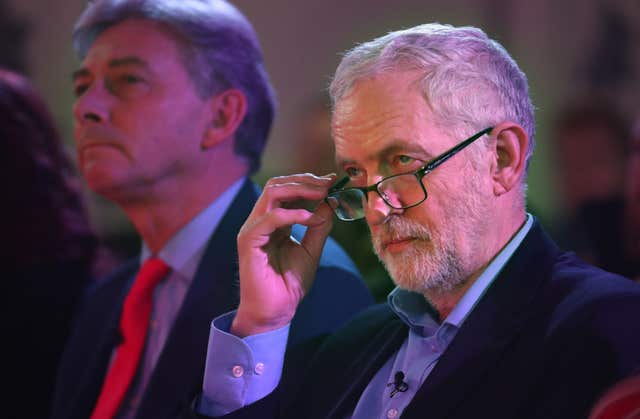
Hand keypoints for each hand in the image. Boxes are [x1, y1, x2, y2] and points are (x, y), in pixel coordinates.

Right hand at [232, 173, 336, 336]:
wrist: (275, 311)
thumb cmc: (289, 283)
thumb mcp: (311, 249)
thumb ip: (319, 226)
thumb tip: (332, 202)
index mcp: (273, 221)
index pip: (286, 190)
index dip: (309, 182)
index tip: (333, 181)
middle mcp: (260, 221)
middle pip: (278, 185)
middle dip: (305, 180)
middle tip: (329, 182)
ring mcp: (253, 229)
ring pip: (272, 193)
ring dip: (300, 189)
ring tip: (323, 193)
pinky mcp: (249, 241)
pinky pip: (270, 218)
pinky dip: (293, 214)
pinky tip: (311, 218)